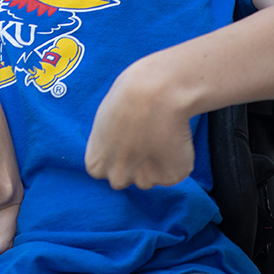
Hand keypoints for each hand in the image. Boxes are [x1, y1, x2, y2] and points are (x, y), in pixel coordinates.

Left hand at [85, 55, 195, 189]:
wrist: (155, 92)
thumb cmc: (127, 97)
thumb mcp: (104, 122)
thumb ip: (108, 143)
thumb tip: (119, 147)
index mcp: (95, 165)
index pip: (106, 170)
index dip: (119, 152)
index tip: (127, 135)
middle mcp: (117, 178)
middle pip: (127, 177)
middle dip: (135, 163)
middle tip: (146, 135)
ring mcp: (144, 181)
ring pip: (152, 176)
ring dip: (157, 161)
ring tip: (162, 131)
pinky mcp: (170, 177)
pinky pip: (174, 171)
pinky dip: (177, 158)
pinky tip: (175, 136)